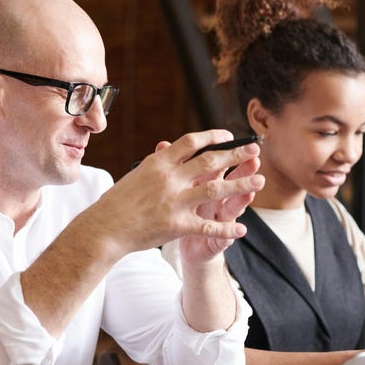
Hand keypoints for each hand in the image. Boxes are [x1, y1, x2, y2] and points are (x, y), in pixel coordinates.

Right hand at [93, 130, 264, 256]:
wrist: (104, 229)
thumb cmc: (116, 202)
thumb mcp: (136, 174)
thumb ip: (158, 162)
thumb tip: (168, 149)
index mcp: (159, 162)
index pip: (192, 142)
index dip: (214, 136)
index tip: (228, 136)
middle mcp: (169, 178)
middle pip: (211, 161)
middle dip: (236, 155)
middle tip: (254, 150)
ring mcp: (174, 201)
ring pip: (216, 190)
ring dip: (241, 185)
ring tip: (260, 181)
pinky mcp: (176, 225)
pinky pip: (208, 226)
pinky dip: (226, 229)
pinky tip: (241, 229)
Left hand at [174, 140, 263, 265]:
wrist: (184, 246)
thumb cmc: (178, 212)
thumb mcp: (176, 190)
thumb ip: (174, 169)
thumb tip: (162, 145)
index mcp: (204, 184)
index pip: (218, 165)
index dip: (224, 153)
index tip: (231, 139)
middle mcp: (215, 200)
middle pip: (230, 181)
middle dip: (242, 170)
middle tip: (253, 158)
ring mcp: (217, 219)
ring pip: (232, 206)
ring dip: (243, 197)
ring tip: (254, 188)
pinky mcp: (215, 239)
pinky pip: (223, 236)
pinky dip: (229, 233)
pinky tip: (239, 230)